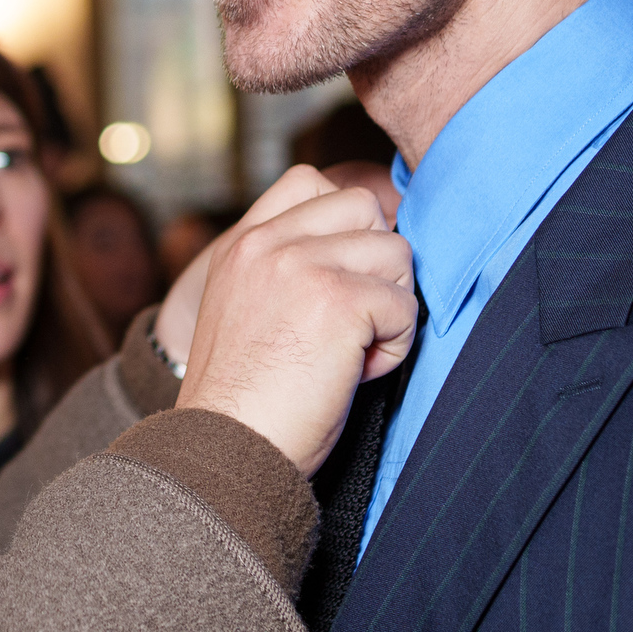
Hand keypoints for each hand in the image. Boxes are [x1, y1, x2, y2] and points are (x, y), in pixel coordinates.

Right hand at [175, 165, 415, 475]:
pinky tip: (353, 375)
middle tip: (350, 322)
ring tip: (351, 352)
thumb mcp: (245, 308)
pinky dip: (394, 349)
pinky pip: (406, 308)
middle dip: (375, 265)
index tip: (338, 279)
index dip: (345, 226)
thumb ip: (284, 265)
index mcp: (242, 243)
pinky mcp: (339, 301)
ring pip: (398, 255)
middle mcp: (268, 244)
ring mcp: (302, 267)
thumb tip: (365, 241)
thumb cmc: (245, 401)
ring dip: (389, 308)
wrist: (226, 450)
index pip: (312, 182)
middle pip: (367, 210)